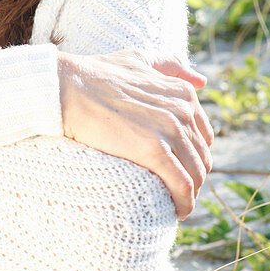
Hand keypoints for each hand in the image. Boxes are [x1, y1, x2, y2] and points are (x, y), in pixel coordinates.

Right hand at [57, 48, 213, 219]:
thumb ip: (171, 65)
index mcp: (182, 92)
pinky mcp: (154, 150)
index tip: (179, 170)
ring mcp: (169, 130)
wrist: (67, 87)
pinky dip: (184, 201)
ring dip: (190, 194)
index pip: (203, 136)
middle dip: (194, 178)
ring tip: (177, 206)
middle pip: (201, 157)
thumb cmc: (95, 74)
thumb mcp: (139, 59)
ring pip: (195, 174)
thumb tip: (202, 80)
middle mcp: (182, 110)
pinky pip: (181, 184)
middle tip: (176, 193)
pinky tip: (177, 211)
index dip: (194, 156)